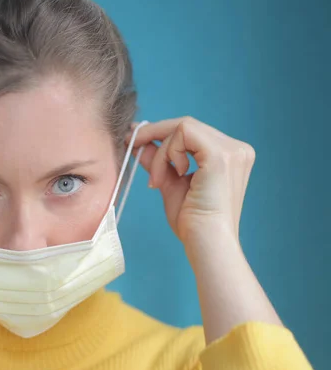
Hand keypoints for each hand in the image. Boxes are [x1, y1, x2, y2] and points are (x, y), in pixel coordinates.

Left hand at [131, 117, 255, 248]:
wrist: (206, 244)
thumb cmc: (193, 222)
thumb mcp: (170, 184)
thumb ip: (158, 161)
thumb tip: (139, 143)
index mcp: (230, 157)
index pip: (192, 133)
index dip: (161, 133)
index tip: (135, 140)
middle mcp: (237, 150)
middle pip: (186, 126)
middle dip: (154, 136)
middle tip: (132, 147)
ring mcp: (232, 151)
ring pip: (182, 128)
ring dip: (160, 153)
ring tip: (156, 181)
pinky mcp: (221, 155)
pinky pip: (183, 134)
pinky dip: (167, 153)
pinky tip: (170, 176)